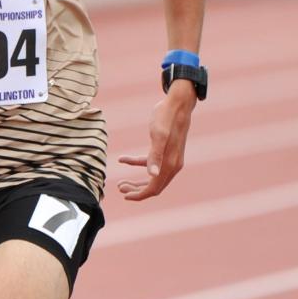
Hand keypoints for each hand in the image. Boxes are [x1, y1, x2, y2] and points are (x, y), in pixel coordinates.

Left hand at [116, 85, 195, 200]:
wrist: (178, 103)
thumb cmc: (166, 117)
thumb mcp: (158, 135)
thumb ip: (155, 156)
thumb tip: (152, 175)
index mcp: (170, 164)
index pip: (154, 188)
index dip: (139, 194)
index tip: (123, 195)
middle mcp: (173, 165)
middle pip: (154, 186)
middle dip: (136, 190)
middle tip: (119, 187)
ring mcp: (172, 159)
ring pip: (153, 177)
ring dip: (137, 181)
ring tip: (121, 182)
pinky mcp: (167, 151)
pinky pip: (152, 163)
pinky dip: (137, 163)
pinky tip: (123, 159)